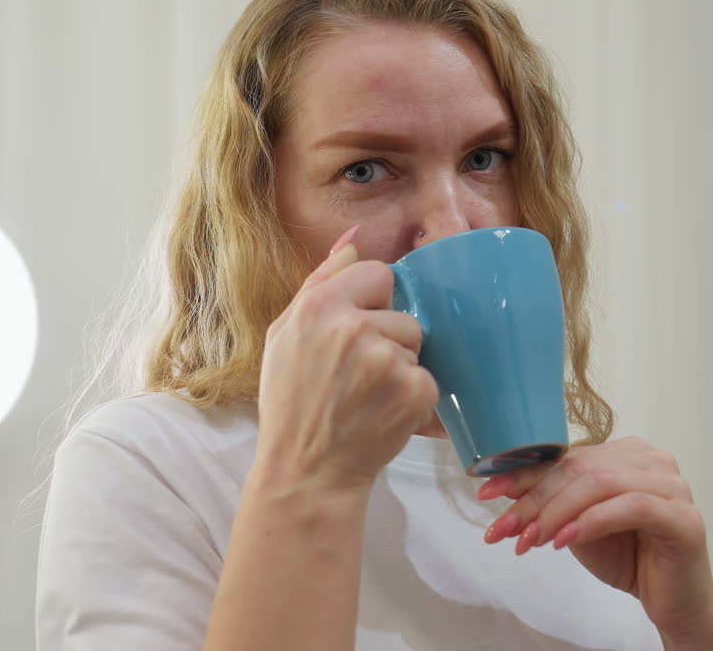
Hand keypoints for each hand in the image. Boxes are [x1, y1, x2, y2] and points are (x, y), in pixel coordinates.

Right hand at [255, 226, 438, 492]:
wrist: (306, 471)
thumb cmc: (291, 403)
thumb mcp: (284, 334)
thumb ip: (321, 281)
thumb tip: (352, 240)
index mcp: (319, 307)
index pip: (379, 273)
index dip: (371, 304)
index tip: (354, 334)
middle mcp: (353, 328)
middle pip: (402, 313)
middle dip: (388, 339)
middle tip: (356, 375)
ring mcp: (386, 360)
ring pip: (416, 346)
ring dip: (401, 369)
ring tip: (367, 397)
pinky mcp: (413, 391)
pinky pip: (428, 379)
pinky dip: (413, 399)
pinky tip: (383, 415)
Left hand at [477, 437, 712, 648]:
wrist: (674, 602)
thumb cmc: (629, 559)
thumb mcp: (577, 526)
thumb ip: (551, 503)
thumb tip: (503, 491)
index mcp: (627, 454)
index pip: (567, 458)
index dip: (523, 475)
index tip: (487, 493)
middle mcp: (652, 460)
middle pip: (580, 469)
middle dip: (534, 500)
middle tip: (503, 528)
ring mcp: (672, 485)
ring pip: (600, 483)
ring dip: (556, 513)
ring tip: (528, 540)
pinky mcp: (683, 516)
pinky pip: (630, 506)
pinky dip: (591, 522)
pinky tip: (564, 541)